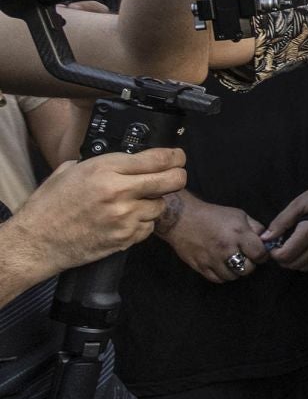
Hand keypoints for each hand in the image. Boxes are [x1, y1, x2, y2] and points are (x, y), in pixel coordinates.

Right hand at [8, 150, 188, 276]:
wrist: (37, 242)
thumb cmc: (50, 205)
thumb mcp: (72, 170)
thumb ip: (104, 163)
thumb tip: (130, 159)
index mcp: (106, 169)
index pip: (158, 159)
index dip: (175, 156)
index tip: (178, 157)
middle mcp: (119, 191)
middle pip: (172, 181)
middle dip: (178, 176)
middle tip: (175, 176)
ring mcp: (125, 217)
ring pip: (160, 205)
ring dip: (153, 203)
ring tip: (133, 203)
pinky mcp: (126, 238)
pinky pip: (148, 227)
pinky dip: (142, 223)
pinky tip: (124, 220)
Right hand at [162, 194, 267, 282]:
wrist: (182, 218)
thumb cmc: (213, 215)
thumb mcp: (239, 215)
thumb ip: (255, 227)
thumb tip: (267, 239)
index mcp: (238, 234)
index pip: (259, 253)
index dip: (262, 255)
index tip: (259, 253)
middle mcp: (226, 248)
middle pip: (247, 268)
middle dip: (250, 264)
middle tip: (246, 258)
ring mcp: (212, 259)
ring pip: (233, 276)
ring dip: (236, 271)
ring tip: (233, 261)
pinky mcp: (200, 266)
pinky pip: (218, 279)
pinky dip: (223, 275)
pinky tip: (222, 266)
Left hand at [263, 183, 307, 271]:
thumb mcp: (299, 203)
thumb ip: (281, 221)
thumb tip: (265, 238)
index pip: (285, 256)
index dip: (274, 253)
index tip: (272, 243)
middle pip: (292, 264)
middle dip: (281, 258)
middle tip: (279, 245)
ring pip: (303, 267)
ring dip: (293, 261)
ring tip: (291, 247)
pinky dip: (305, 261)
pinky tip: (304, 249)